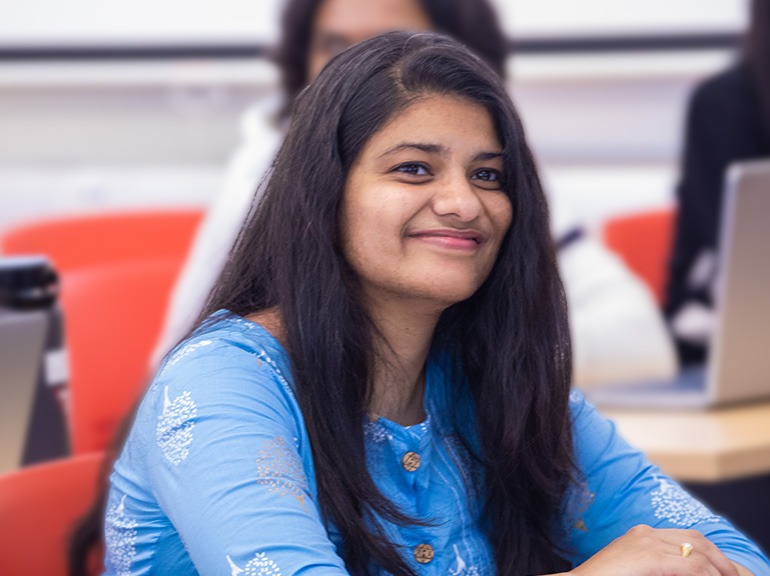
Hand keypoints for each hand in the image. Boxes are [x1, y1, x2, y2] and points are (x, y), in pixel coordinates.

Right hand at [569, 525, 741, 575]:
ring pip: (698, 551)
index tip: (720, 570)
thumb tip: (681, 570)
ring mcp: (647, 542)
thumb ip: (654, 565)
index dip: (709, 551)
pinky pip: (690, 566)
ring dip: (717, 568)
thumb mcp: (633, 568)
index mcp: (641, 533)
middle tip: (731, 575)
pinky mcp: (649, 557)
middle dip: (719, 558)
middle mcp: (646, 532)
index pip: (686, 536)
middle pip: (696, 539)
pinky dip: (706, 575)